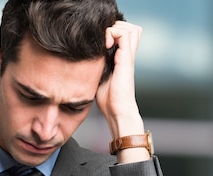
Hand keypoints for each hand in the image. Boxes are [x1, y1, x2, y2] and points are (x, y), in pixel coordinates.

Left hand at [96, 21, 144, 140]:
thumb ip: (96, 66)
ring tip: (106, 42)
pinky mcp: (126, 59)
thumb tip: (80, 58)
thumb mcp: (98, 77)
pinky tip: (105, 46)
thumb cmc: (108, 99)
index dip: (113, 32)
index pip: (124, 34)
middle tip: (104, 40)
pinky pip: (124, 35)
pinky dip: (113, 34)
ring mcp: (128, 56)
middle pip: (131, 28)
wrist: (117, 111)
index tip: (100, 43)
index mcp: (121, 58)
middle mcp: (127, 55)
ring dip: (116, 29)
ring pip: (131, 28)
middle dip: (116, 28)